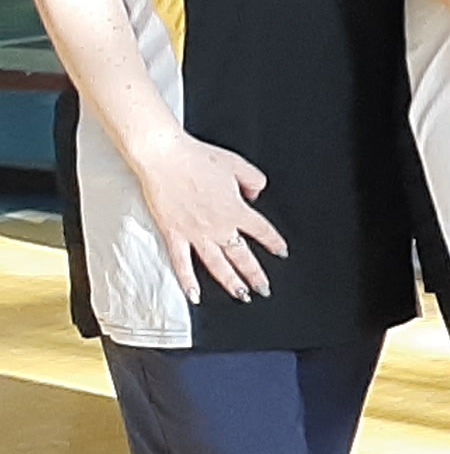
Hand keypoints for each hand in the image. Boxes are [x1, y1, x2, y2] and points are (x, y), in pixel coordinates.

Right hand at [127, 132, 286, 302]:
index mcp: (237, 210)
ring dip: (231, 283)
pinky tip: (195, 295)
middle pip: (242, 256)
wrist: (166, 158)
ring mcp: (196, 233)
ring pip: (217, 265)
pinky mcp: (174, 234)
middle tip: (264, 289)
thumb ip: (254, 181)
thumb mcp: (238, 165)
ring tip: (241, 295)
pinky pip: (182, 263)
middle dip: (256, 275)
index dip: (274, 242)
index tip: (281, 252)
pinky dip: (188, 282)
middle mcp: (219, 226)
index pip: (263, 231)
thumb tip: (254, 194)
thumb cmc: (198, 158)